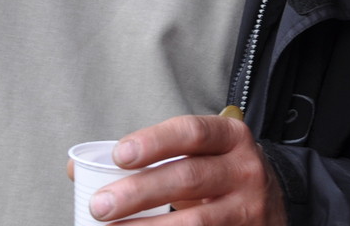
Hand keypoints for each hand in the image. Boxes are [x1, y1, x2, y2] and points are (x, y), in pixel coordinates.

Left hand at [88, 114, 286, 224]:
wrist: (271, 206)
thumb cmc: (221, 176)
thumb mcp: (197, 156)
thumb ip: (148, 157)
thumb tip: (78, 169)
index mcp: (231, 137)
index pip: (192, 132)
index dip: (155, 142)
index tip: (119, 155)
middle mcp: (245, 169)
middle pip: (188, 177)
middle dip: (140, 192)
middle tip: (100, 205)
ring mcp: (247, 209)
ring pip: (195, 221)